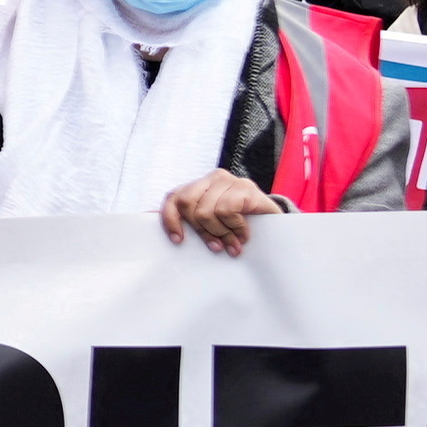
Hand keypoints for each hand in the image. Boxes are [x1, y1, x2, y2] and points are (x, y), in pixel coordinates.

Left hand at [156, 170, 276, 256]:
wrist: (276, 225)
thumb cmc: (239, 227)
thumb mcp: (212, 224)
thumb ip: (189, 222)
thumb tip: (151, 222)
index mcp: (199, 186)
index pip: (173, 197)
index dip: (170, 219)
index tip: (178, 241)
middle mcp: (212, 178)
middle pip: (187, 205)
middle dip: (201, 231)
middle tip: (216, 247)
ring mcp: (230, 181)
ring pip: (207, 211)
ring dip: (221, 234)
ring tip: (233, 245)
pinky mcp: (246, 187)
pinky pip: (227, 210)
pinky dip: (235, 228)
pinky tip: (244, 235)